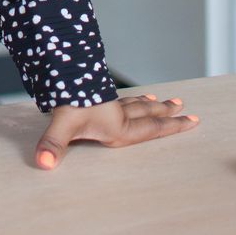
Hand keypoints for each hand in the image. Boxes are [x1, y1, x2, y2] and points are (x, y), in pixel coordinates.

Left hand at [35, 93, 199, 169]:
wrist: (58, 69)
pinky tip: (126, 97)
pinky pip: (119, 96)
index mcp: (117, 126)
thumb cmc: (64, 100)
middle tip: (183, 106)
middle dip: (165, 113)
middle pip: (146, 113)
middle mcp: (116, 114)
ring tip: (160, 101)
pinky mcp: (96, 91)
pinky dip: (128, 97)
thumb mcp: (62, 125)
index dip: (172, 127)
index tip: (192, 121)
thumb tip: (43, 165)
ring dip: (147, 103)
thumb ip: (54, 146)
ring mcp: (106, 101)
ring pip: (133, 102)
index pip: (151, 129)